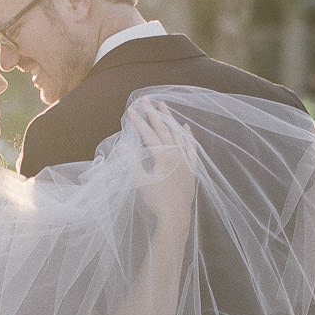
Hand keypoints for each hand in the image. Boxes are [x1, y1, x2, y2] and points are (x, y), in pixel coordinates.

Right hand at [129, 98, 198, 218]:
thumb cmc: (156, 200)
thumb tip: (123, 146)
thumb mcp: (140, 181)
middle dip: (153, 114)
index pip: (148, 134)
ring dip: (170, 119)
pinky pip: (191, 148)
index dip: (138, 122)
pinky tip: (186, 127)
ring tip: (163, 106)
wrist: (175, 215)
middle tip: (146, 100)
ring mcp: (185, 160)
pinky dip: (188, 136)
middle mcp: (176, 154)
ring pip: (178, 134)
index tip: (130, 110)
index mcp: (162, 156)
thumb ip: (132, 162)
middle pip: (163, 129)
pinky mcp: (192, 168)